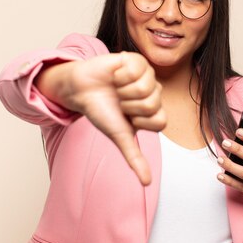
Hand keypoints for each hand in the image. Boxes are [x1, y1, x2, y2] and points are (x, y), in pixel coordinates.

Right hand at [43, 52, 165, 185]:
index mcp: (153, 112)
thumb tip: (147, 183)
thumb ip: (134, 158)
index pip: (160, 121)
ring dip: (124, 90)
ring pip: (146, 86)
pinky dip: (120, 74)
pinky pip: (136, 69)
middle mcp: (154, 93)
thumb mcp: (119, 136)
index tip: (126, 117)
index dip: (139, 120)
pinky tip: (116, 75)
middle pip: (153, 103)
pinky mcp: (137, 60)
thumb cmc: (101, 111)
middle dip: (129, 105)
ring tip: (116, 88)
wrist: (81, 90)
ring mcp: (147, 75)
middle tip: (119, 101)